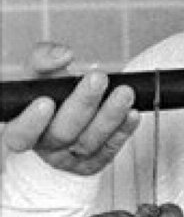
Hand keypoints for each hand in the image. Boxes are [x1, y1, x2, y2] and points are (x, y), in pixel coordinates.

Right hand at [2, 43, 138, 175]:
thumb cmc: (49, 93)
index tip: (46, 101)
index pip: (19, 135)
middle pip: (61, 133)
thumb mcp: (39, 75)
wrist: (70, 113)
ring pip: (89, 141)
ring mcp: (70, 157)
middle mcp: (45, 146)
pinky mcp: (94, 161)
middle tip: (98, 79)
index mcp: (22, 128)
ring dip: (110, 115)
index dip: (30, 123)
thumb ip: (43, 60)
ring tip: (125, 92)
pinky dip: (124, 129)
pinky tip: (132, 113)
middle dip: (82, 105)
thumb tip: (62, 55)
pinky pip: (110, 148)